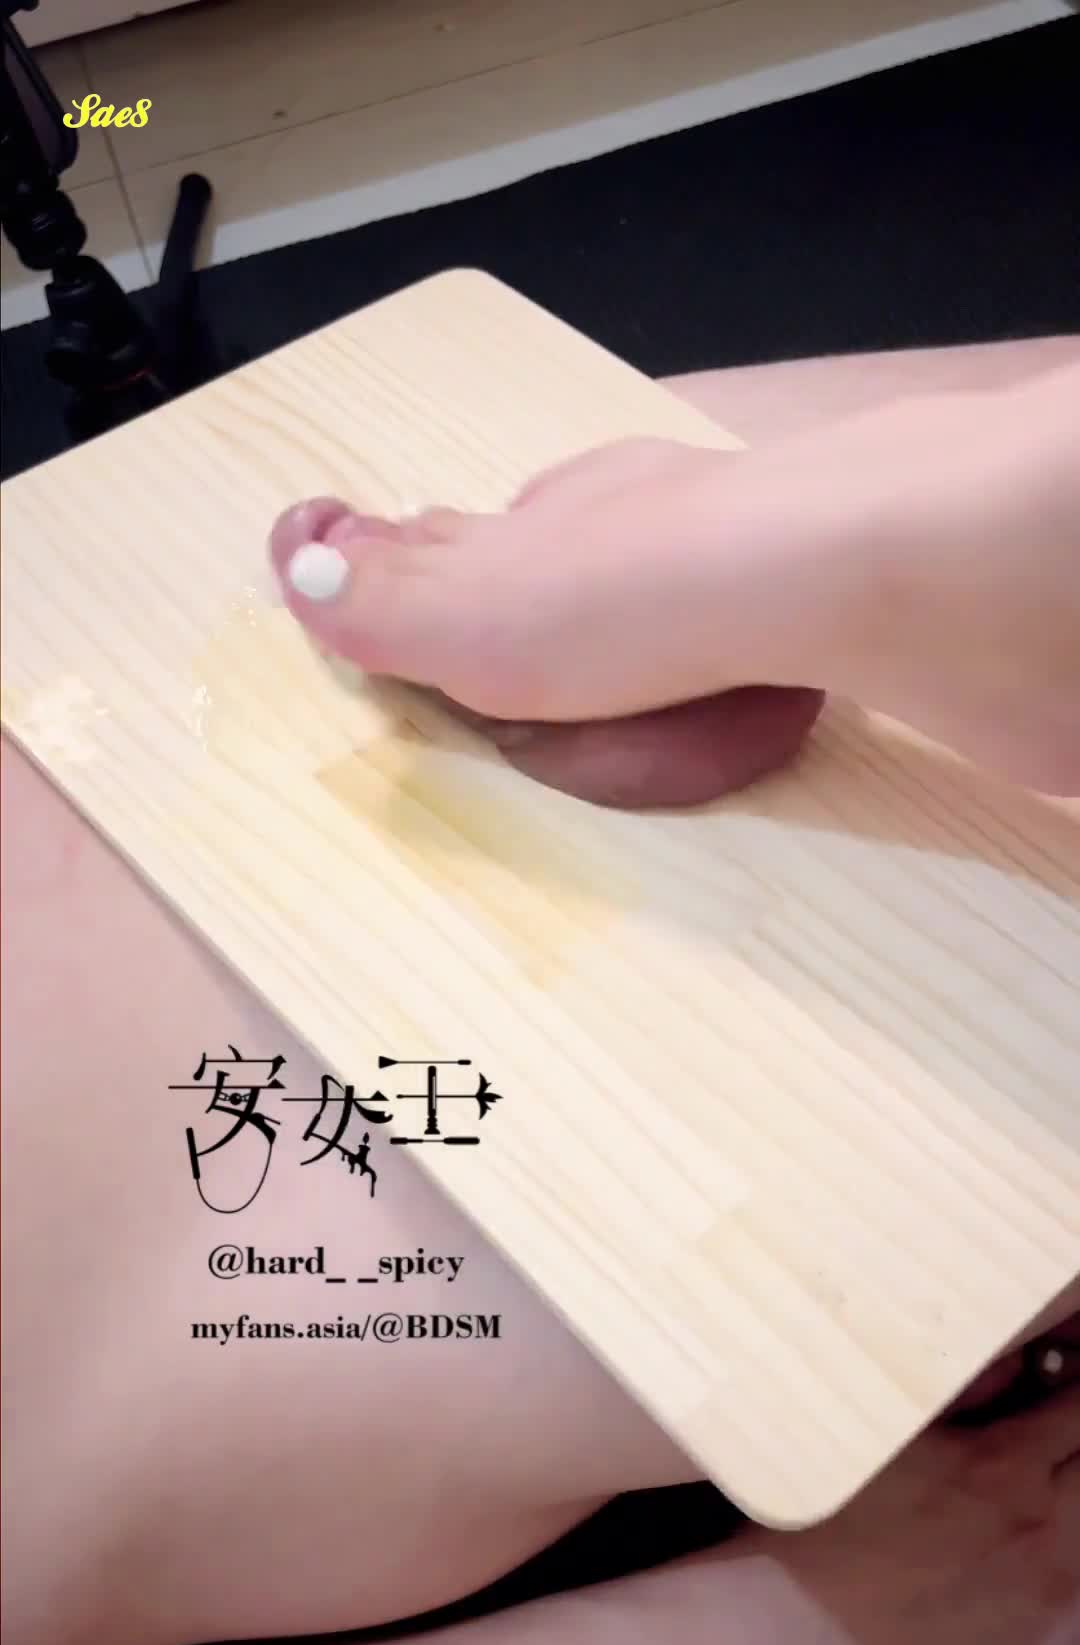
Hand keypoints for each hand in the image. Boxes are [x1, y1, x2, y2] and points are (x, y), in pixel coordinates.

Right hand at [270, 366, 1079, 804]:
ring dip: (657, 686)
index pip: (479, 547)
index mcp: (566, 510)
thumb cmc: (655, 595)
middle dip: (557, 655)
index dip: (447, 604)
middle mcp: (663, 521)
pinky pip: (773, 660)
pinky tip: (747, 732)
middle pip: (585, 585)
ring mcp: (763, 564)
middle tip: (543, 737)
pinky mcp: (847, 618)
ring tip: (642, 756)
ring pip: (685, 622)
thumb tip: (297, 562)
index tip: (436, 663)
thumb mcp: (483, 607)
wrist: (861, 586)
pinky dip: (746, 700)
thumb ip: (395, 598)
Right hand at [753, 1383, 1079, 1644]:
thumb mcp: (886, 1434)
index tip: (1058, 1386)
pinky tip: (1039, 1583)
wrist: (782, 1639)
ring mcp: (1056, 1614)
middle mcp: (1048, 1538)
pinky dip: (1076, 1600)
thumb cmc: (815, 1528)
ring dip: (1076, 1517)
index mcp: (1006, 1469)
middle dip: (1077, 1448)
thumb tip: (1019, 1365)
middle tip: (1041, 1450)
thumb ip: (963, 1394)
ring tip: (1033, 1512)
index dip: (1072, 1391)